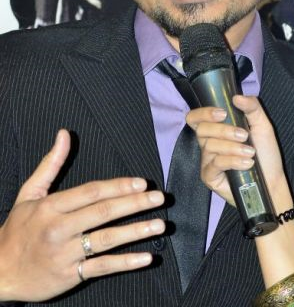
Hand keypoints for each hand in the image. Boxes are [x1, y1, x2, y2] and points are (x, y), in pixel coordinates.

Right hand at [0, 130, 164, 301]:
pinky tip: (146, 257)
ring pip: (106, 240)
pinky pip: (102, 267)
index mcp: (51, 206)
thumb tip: (64, 133)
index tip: (141, 182)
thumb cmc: (17, 229)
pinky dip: (125, 263)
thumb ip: (50, 164)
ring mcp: (65, 254)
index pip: (91, 192)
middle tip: (159, 198)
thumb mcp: (29, 194)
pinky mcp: (70, 275)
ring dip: (136, 232)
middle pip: (103, 212)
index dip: (118, 186)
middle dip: (134, 204)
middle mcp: (59, 229)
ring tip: (160, 225)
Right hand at [186, 95, 285, 205]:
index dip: (204, 113)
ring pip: (210, 146)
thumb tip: (236, 97)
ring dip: (233, 147)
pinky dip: (233, 161)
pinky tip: (247, 163)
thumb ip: (252, 107)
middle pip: (201, 129)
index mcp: (216, 129)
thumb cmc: (265, 153)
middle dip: (224, 130)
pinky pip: (215, 164)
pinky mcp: (209, 177)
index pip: (195, 117)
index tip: (223, 113)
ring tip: (250, 152)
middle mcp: (208, 143)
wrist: (272, 181)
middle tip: (244, 135)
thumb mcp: (262, 125)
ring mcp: (207, 160)